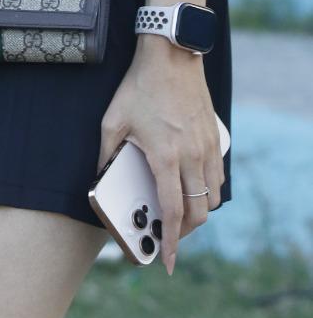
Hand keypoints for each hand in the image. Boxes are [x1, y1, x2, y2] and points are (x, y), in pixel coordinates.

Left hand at [98, 36, 223, 274]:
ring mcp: (207, 147)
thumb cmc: (139, 86)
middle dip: (185, 232)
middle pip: (199, 212)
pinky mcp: (215, 138)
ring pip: (213, 197)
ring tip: (180, 213)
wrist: (170, 56)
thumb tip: (100, 179)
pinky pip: (218, 176)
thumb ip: (106, 153)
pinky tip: (193, 186)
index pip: (173, 210)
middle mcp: (191, 156)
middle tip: (170, 236)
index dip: (171, 241)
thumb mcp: (113, 119)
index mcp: (165, 155)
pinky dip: (209, 190)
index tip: (166, 261)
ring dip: (199, 211)